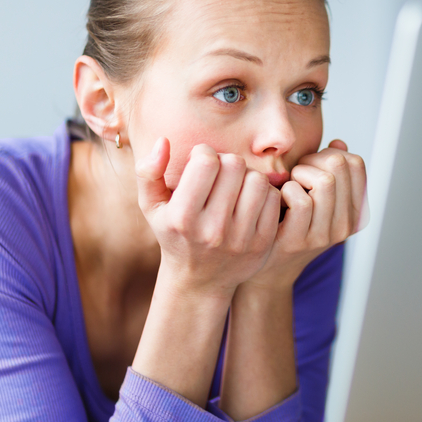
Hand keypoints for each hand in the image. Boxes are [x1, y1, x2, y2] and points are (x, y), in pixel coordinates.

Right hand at [135, 138, 280, 298]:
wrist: (199, 280)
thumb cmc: (174, 233)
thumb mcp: (151, 207)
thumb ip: (148, 172)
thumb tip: (163, 141)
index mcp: (183, 217)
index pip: (206, 161)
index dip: (204, 153)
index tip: (200, 163)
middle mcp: (212, 230)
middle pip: (235, 165)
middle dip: (226, 162)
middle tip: (219, 173)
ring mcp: (241, 238)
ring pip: (258, 180)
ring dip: (247, 176)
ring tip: (235, 186)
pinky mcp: (263, 243)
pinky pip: (273, 198)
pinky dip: (264, 193)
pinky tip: (249, 200)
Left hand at [246, 139, 366, 289]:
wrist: (267, 269)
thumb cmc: (288, 225)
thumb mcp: (315, 198)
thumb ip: (328, 172)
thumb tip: (339, 144)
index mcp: (354, 211)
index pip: (356, 163)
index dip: (331, 154)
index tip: (313, 167)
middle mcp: (345, 224)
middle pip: (339, 166)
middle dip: (313, 160)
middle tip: (298, 174)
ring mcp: (324, 235)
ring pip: (325, 181)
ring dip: (300, 174)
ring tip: (290, 185)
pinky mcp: (299, 240)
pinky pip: (300, 199)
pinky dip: (286, 190)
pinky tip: (280, 199)